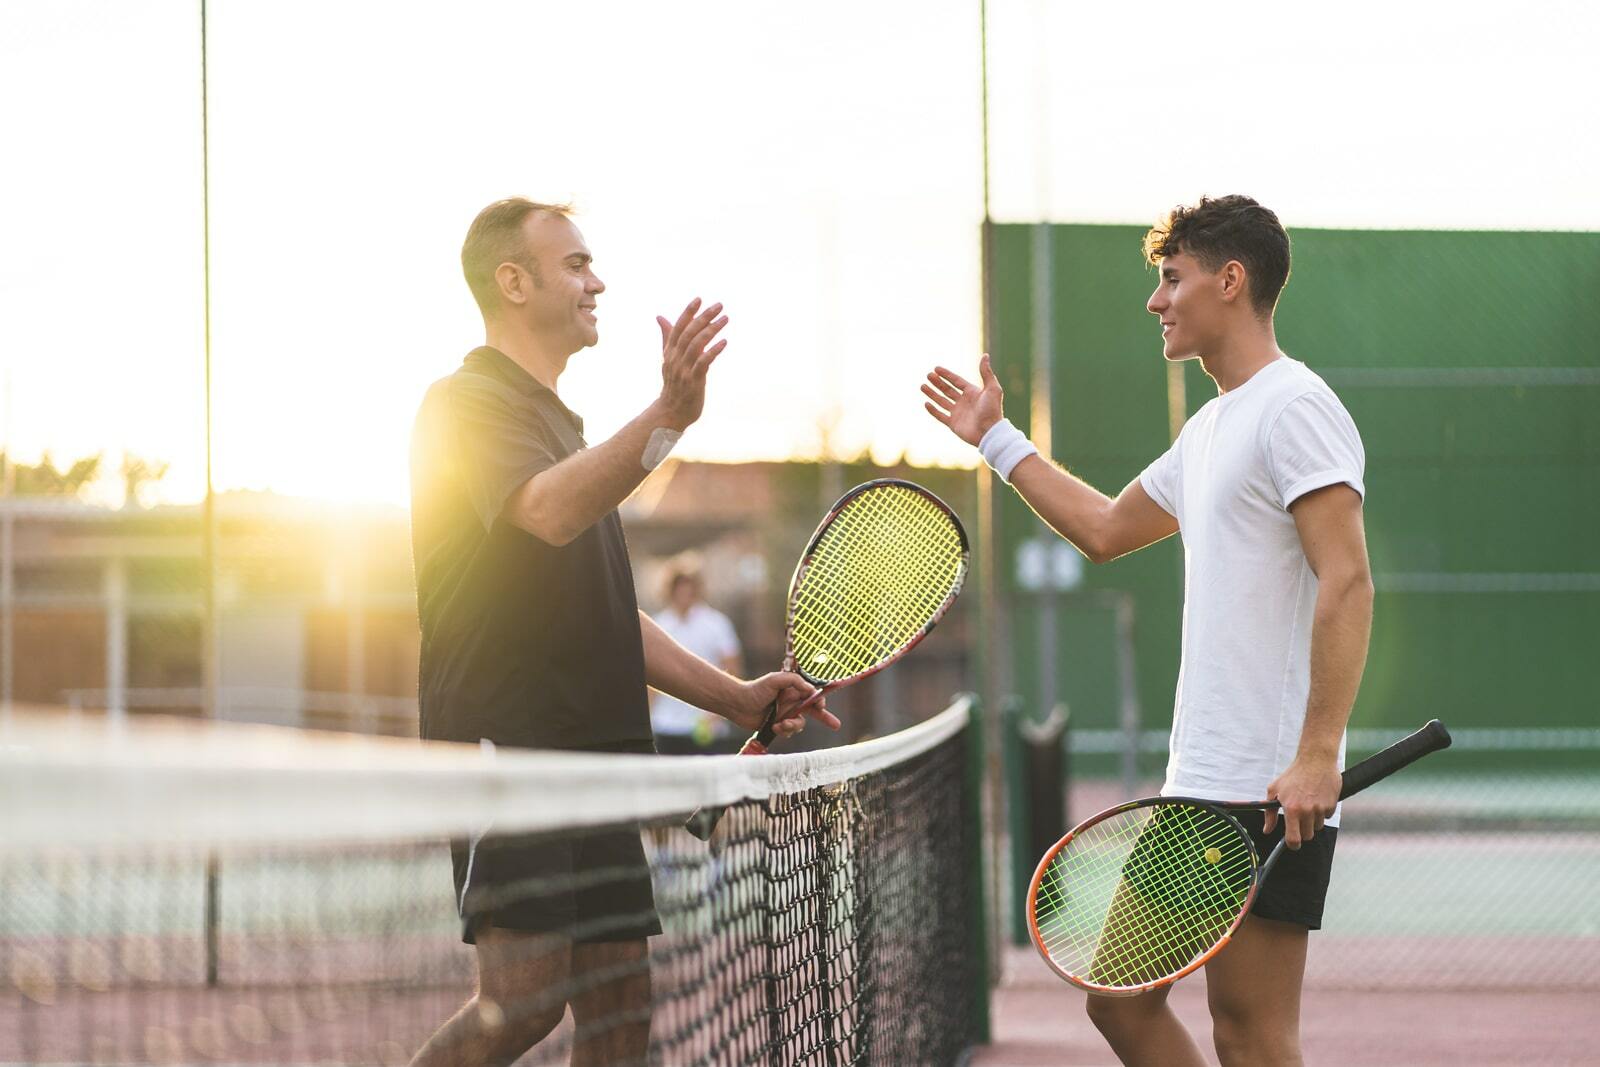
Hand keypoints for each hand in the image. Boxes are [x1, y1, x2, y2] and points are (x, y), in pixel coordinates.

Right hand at [654, 297, 727, 430]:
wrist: (671, 412)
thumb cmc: (673, 384)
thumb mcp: (668, 359)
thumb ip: (667, 337)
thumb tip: (660, 317)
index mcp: (669, 352)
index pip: (678, 327)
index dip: (688, 312)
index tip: (699, 299)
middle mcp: (675, 358)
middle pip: (689, 333)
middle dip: (703, 317)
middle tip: (719, 305)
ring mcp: (684, 370)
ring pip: (696, 345)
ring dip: (711, 330)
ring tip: (725, 319)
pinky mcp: (693, 381)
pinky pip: (704, 362)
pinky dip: (714, 351)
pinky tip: (724, 342)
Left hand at [726, 672, 840, 737]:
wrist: (737, 704)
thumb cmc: (755, 689)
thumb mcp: (776, 679)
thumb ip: (795, 681)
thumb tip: (811, 690)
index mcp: (793, 690)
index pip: (812, 695)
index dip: (819, 701)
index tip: (820, 706)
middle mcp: (791, 702)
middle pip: (812, 710)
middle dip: (825, 717)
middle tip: (836, 725)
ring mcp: (785, 714)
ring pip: (800, 724)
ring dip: (793, 726)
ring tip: (781, 725)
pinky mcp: (778, 726)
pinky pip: (789, 732)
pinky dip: (784, 731)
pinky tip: (774, 727)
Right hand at [922, 353, 1005, 446]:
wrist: (989, 432)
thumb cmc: (992, 410)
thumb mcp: (992, 388)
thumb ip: (986, 372)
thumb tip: (985, 355)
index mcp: (972, 393)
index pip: (956, 381)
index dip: (946, 374)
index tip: (936, 368)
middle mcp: (964, 402)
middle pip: (947, 389)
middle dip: (937, 382)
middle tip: (928, 375)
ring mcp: (958, 413)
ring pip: (941, 401)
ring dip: (932, 393)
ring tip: (922, 386)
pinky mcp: (953, 424)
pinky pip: (940, 416)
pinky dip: (933, 410)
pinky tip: (926, 403)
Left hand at [1263, 757, 1341, 848]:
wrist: (1316, 760)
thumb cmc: (1293, 774)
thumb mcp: (1274, 790)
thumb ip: (1269, 813)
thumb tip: (1267, 829)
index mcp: (1292, 809)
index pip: (1294, 839)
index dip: (1293, 845)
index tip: (1292, 844)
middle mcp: (1307, 811)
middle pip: (1307, 835)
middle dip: (1302, 830)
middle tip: (1298, 818)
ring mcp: (1320, 808)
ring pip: (1317, 827)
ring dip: (1312, 820)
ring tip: (1307, 804)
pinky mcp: (1331, 805)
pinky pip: (1326, 817)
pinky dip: (1322, 812)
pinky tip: (1317, 798)